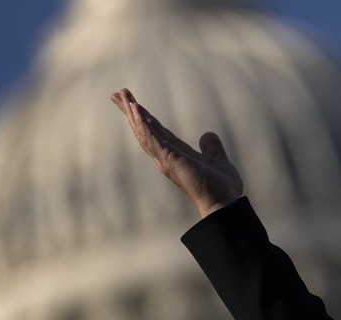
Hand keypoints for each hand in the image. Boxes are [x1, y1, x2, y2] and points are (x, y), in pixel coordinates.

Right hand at [110, 88, 242, 217]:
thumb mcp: (217, 159)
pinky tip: (136, 111)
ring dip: (133, 113)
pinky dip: (144, 125)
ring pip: (144, 132)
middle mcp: (166, 156)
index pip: (155, 131)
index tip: (131, 101)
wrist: (225, 204)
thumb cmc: (221, 188)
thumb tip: (207, 135)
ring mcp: (166, 159)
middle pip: (144, 129)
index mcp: (176, 154)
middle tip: (115, 93)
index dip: (143, 116)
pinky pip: (153, 140)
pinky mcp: (170, 161)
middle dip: (130, 111)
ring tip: (121, 95)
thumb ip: (211, 147)